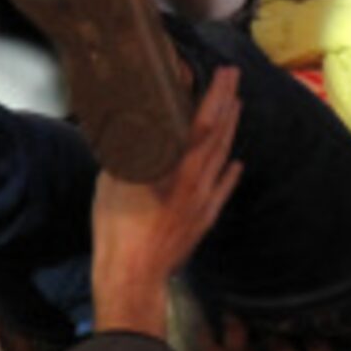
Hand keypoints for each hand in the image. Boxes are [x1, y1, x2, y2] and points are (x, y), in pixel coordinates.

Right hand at [92, 69, 242, 335]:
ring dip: (231, 131)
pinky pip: (223, 189)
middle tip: (234, 81)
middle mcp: (196, 182)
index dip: (216, 96)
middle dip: (228, 105)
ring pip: (223, 159)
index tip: (225, 75)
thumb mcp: (113, 182)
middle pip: (219, 136)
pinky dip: (230, 172)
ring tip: (236, 108)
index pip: (204, 124)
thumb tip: (127, 129)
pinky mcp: (203, 220)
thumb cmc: (117, 229)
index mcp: (176, 169)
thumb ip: (126, 154)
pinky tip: (237, 164)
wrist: (134, 275)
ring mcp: (203, 202)